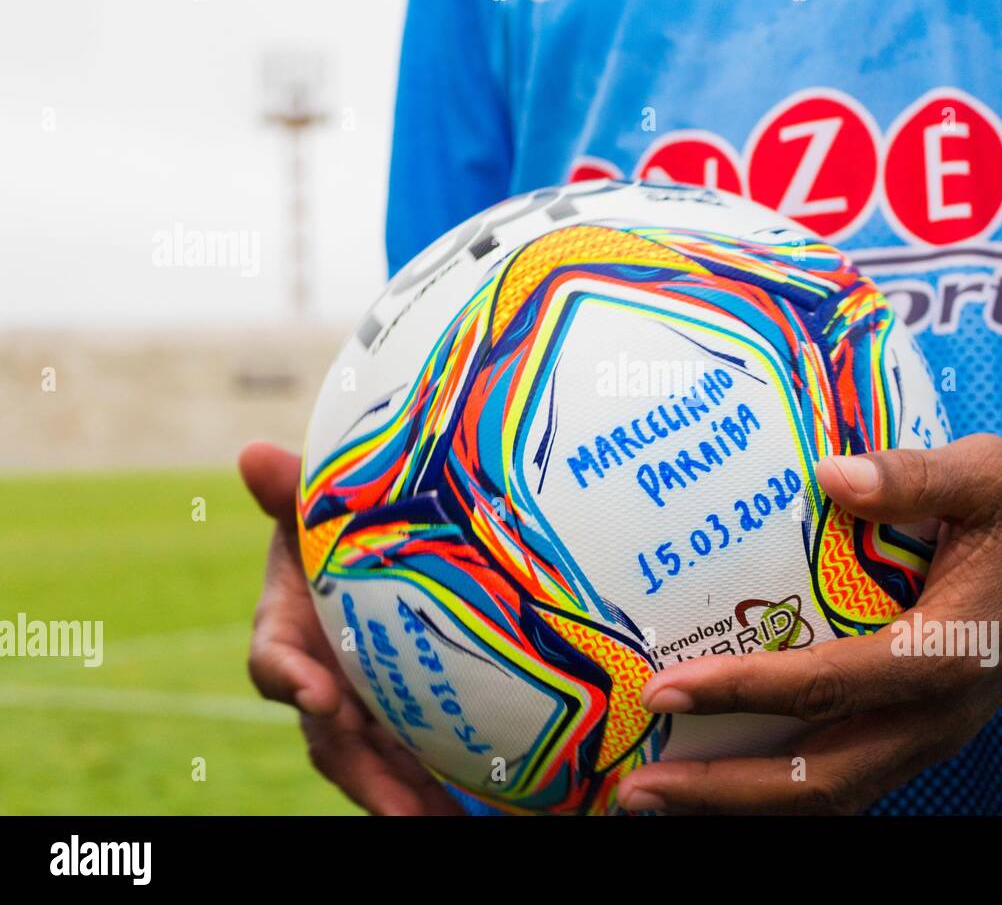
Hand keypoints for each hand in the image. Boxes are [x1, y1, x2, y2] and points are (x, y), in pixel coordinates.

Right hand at [239, 441, 461, 815]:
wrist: (382, 547)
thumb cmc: (339, 527)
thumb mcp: (320, 507)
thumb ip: (294, 491)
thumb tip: (253, 454)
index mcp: (288, 628)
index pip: (275, 662)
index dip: (293, 680)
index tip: (324, 699)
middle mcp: (318, 678)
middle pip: (329, 737)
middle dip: (362, 772)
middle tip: (401, 804)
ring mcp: (358, 705)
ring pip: (371, 762)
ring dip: (400, 795)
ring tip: (438, 820)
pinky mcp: (401, 719)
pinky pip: (414, 761)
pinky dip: (435, 789)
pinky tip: (474, 808)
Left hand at [616, 434, 1001, 814]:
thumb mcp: (986, 473)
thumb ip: (911, 476)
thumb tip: (829, 474)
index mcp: (946, 653)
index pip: (825, 685)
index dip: (741, 691)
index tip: (665, 689)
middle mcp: (938, 715)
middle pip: (821, 781)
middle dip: (725, 791)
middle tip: (638, 786)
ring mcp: (933, 736)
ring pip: (833, 797)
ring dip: (745, 806)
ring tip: (661, 797)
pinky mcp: (924, 734)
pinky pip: (847, 780)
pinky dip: (781, 793)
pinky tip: (726, 777)